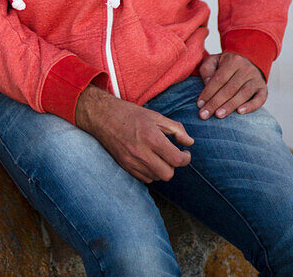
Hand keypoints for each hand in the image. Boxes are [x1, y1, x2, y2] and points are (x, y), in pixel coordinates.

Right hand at [75, 84, 192, 183]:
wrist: (102, 116)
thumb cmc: (130, 114)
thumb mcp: (155, 116)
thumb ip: (176, 129)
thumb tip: (190, 142)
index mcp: (151, 137)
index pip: (176, 159)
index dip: (185, 158)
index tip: (185, 152)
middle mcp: (141, 152)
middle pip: (168, 173)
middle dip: (174, 165)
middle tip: (173, 154)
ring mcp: (132, 162)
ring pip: (157, 177)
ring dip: (162, 169)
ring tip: (159, 156)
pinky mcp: (125, 167)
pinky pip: (145, 178)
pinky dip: (151, 172)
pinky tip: (149, 159)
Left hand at [197, 52, 266, 119]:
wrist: (248, 61)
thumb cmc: (226, 64)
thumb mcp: (214, 61)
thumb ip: (207, 69)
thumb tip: (207, 83)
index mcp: (233, 60)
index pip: (219, 79)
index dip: (208, 92)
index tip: (199, 104)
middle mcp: (246, 69)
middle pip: (229, 88)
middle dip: (215, 103)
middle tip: (205, 115)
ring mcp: (256, 79)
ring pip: (243, 94)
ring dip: (230, 106)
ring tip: (218, 115)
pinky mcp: (263, 89)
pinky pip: (259, 99)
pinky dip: (250, 106)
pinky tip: (239, 112)